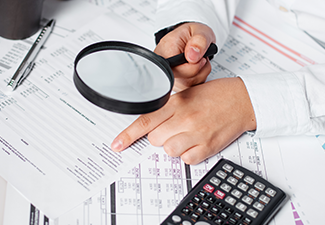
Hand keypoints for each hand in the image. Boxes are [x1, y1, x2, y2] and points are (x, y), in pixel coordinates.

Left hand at [111, 78, 255, 164]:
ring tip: (187, 135)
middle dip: (160, 136)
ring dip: (175, 145)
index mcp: (176, 103)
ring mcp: (196, 133)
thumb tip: (151, 127)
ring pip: (169, 151)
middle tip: (174, 128)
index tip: (117, 145)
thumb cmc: (215, 96)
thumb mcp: (187, 94)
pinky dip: (189, 154)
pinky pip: (187, 160)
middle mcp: (184, 118)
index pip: (145, 121)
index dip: (128, 135)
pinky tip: (197, 142)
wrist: (242, 100)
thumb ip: (168, 109)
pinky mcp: (207, 146)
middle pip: (154, 140)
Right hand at [155, 22, 215, 91]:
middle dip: (199, 69)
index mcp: (164, 52)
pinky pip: (193, 88)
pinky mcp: (178, 85)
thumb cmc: (192, 35)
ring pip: (191, 85)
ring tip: (198, 60)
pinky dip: (200, 78)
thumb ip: (199, 40)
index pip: (178, 70)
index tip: (198, 56)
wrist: (191, 40)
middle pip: (185, 80)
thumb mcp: (200, 30)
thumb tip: (192, 56)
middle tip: (200, 56)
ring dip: (201, 73)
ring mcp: (171, 78)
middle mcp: (164, 68)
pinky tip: (197, 68)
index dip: (193, 66)